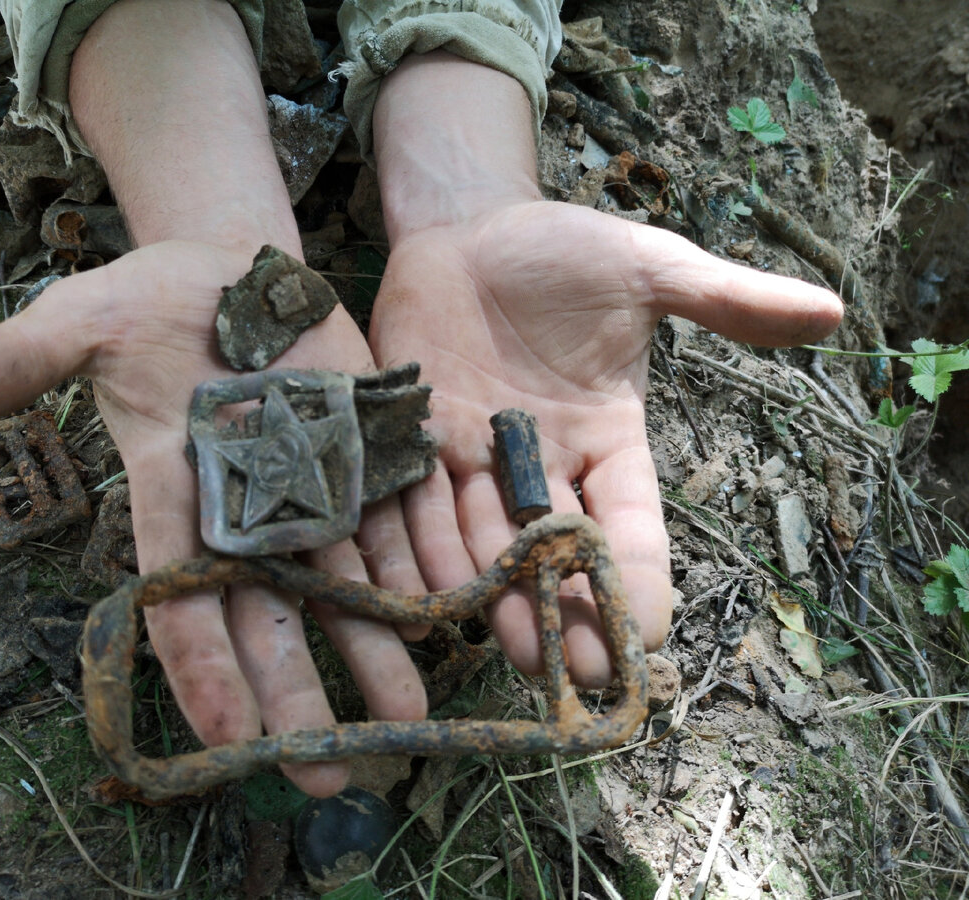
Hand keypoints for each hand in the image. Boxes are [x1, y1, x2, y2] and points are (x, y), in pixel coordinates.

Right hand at [0, 240, 427, 794]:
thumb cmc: (149, 301)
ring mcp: (312, 486)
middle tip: (327, 775)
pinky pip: (399, 519)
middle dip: (296, 694)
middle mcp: (245, 509)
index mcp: (174, 491)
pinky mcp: (366, 453)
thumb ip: (18, 359)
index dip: (203, 668)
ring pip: (346, 583)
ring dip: (374, 650)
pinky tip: (450, 620)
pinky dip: (423, 568)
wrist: (233, 270)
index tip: (228, 741)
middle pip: (271, 612)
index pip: (182, 594)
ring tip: (409, 719)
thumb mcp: (81, 319)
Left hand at [369, 200, 842, 684]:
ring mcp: (471, 461)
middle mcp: (539, 466)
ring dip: (491, 594)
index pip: (631, 522)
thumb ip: (722, 298)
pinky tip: (421, 595)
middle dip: (563, 608)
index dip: (640, 576)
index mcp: (606, 440)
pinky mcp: (413, 443)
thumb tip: (830, 311)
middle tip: (572, 668)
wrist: (468, 229)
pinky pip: (412, 506)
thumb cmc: (562, 250)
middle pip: (554, 551)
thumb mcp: (647, 268)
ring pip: (480, 541)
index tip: (650, 632)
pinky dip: (415, 550)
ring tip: (504, 646)